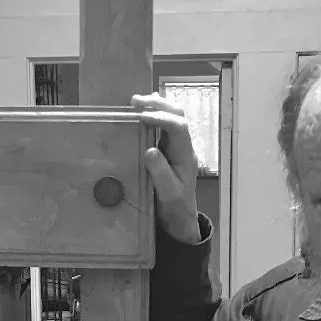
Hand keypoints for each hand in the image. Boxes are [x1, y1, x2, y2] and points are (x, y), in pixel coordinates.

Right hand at [131, 92, 201, 243]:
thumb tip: (150, 150)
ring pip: (172, 117)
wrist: (179, 218)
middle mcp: (183, 146)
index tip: (143, 117)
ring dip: (156, 106)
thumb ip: (160, 173)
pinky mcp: (167, 149)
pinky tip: (140, 112)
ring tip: (135, 102)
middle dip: (159, 104)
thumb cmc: (175, 208)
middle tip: (136, 101)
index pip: (179, 128)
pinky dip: (152, 115)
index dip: (162, 119)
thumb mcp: (168, 194)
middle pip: (178, 115)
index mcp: (185, 155)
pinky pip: (162, 126)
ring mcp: (175, 146)